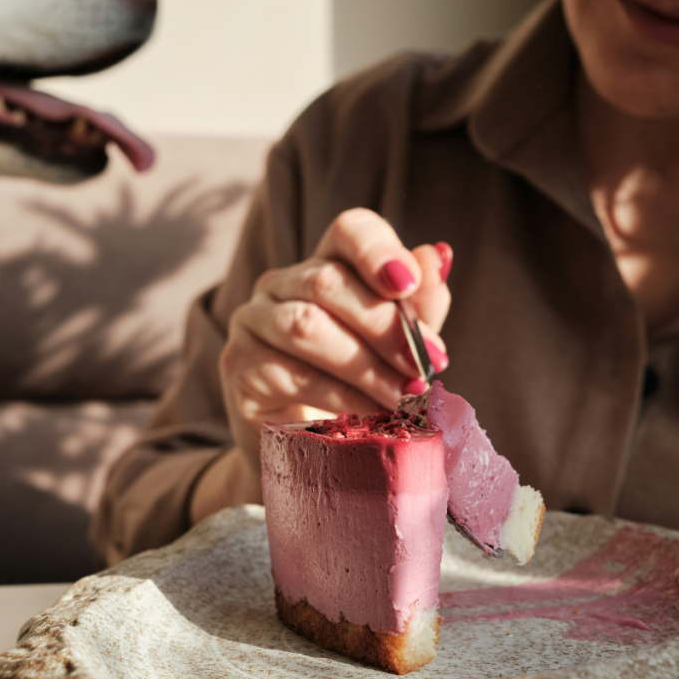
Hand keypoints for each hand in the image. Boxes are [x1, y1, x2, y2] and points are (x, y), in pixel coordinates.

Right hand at [191, 208, 451, 521]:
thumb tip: (438, 258)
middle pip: (329, 282)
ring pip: (306, 326)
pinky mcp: (240, 366)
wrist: (304, 448)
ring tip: (404, 396)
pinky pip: (290, 374)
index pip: (350, 231)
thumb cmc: (357, 388)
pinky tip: (369, 414)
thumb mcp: (397, 347)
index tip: (407, 286)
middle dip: (384, 327)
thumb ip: (419, 307)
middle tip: (424, 366)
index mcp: (329, 262)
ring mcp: (254, 321)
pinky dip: (339, 396)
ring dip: (365, 365)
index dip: (378, 250)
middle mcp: (283, 283)